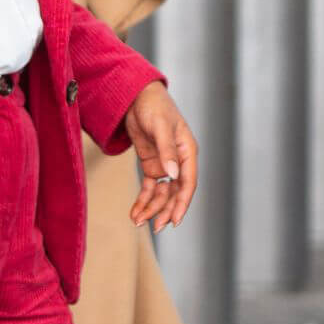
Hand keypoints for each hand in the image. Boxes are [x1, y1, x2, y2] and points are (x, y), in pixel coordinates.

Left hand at [124, 82, 197, 232]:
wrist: (135, 96)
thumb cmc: (153, 106)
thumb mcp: (159, 126)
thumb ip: (166, 150)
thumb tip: (173, 174)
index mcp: (187, 151)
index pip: (188, 182)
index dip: (182, 202)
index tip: (175, 220)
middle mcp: (178, 161)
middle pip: (175, 192)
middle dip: (165, 210)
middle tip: (155, 227)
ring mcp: (164, 164)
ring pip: (161, 193)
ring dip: (152, 208)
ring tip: (138, 222)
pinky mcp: (151, 165)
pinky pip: (148, 188)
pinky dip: (142, 200)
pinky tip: (135, 213)